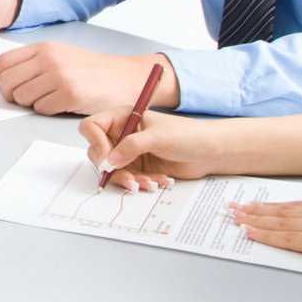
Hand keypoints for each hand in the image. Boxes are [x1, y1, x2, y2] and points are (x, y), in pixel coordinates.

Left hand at [0, 42, 178, 116]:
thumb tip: (3, 78)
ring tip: (50, 98)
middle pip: (8, 82)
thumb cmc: (92, 70)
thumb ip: (34, 62)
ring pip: (22, 98)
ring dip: (31, 104)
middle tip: (23, 99)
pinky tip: (62, 103)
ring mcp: (59, 76)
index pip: (3, 61)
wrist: (124, 78)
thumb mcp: (61, 55)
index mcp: (44, 47)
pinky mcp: (69, 95)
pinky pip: (41, 109)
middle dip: (10, 95)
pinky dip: (48, 110)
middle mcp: (49, 59)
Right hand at [76, 107, 224, 189]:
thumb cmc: (188, 135)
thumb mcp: (157, 137)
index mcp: (123, 118)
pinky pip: (128, 179)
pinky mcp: (138, 167)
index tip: (107, 157)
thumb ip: (131, 146)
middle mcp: (123, 134)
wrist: (209, 152)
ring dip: (128, 179)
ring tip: (147, 183)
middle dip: (111, 167)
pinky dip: (140, 183)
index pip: (92, 127)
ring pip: (113, 170)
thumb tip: (109, 161)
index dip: (95, 142)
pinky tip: (157, 182)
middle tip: (126, 176)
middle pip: (98, 152)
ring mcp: (129, 152)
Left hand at [232, 199, 301, 288]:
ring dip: (254, 219)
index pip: (300, 206)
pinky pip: (288, 239)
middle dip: (257, 209)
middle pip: (285, 210)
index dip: (277, 206)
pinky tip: (250, 233)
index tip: (259, 205)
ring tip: (234, 218)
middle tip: (235, 206)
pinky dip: (266, 235)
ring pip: (281, 222)